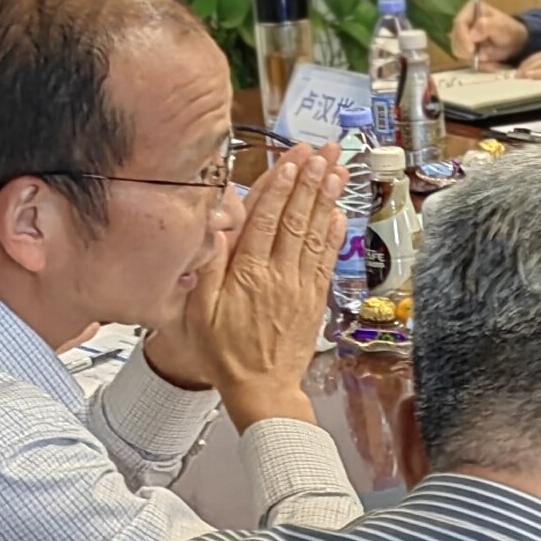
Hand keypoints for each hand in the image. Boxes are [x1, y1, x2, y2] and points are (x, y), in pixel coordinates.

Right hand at [149, 143, 336, 426]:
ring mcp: (300, 286)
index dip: (279, 186)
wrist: (261, 390)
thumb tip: (214, 228)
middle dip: (310, 180)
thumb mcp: (200, 313)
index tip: (290, 160)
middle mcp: (279, 275)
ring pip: (314, 233)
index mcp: (247, 275)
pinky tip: (339, 211)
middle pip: (295, 218)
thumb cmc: (225, 355)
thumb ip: (208, 268)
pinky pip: (326, 259)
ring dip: (326, 198)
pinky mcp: (314, 298)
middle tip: (322, 150)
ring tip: (336, 168)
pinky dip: (334, 234)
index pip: (265, 220)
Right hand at [453, 0, 527, 66]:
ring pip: (458, 50)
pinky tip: (489, 63)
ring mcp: (462, 36)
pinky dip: (477, 64)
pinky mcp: (465, 48)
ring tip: (489, 59)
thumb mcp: (501, 26)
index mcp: (470, 9)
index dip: (462, 37)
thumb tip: (471, 35)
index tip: (471, 50)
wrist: (515, 43)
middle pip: (455, 38)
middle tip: (482, 57)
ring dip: (473, 59)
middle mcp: (463, 22)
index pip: (459, 23)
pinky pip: (465, 59)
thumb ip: (487, 27)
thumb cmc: (509, 30)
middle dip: (467, 51)